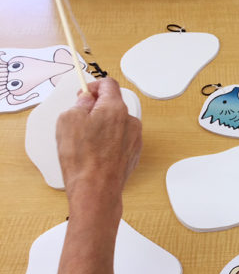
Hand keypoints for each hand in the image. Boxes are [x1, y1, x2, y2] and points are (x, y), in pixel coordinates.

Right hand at [56, 78, 141, 217]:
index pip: (109, 84)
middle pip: (114, 104)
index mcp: (115, 108)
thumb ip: (80, 102)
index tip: (84, 93)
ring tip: (86, 141)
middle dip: (97, 108)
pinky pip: (121, 139)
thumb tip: (87, 99)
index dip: (93, 86)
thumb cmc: (82, 159)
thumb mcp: (68, 119)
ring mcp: (134, 139)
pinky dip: (110, 141)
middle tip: (81, 119)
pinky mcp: (134, 153)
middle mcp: (130, 121)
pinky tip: (96, 152)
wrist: (96, 190)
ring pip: (117, 123)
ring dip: (104, 126)